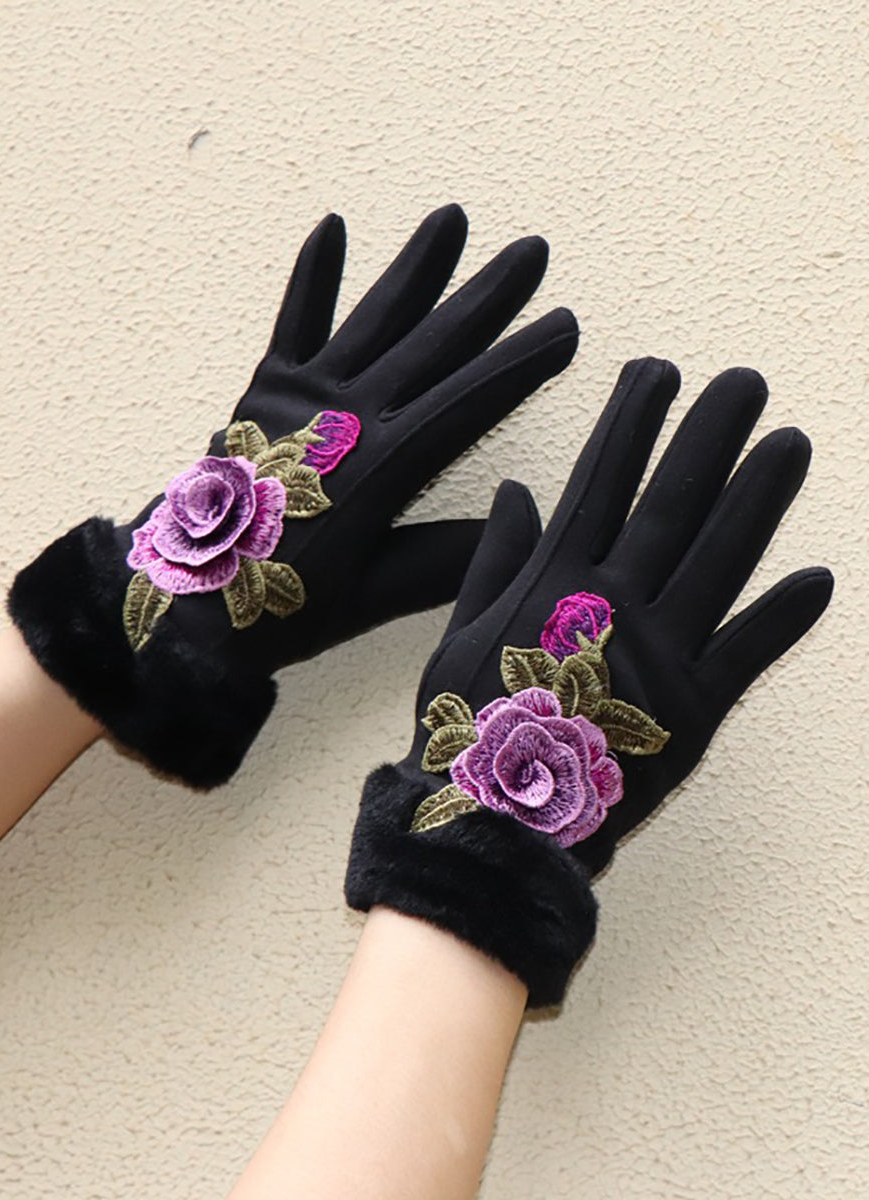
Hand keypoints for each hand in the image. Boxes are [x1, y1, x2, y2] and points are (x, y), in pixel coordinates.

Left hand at [9, 206, 577, 786]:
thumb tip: (516, 521)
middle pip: (433, 344)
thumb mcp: (376, 594)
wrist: (187, 600)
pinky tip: (332, 227)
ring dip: (416, 268)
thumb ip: (446, 558)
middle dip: (488, 297)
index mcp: (385, 465)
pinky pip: (294, 324)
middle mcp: (350, 415)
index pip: (471, 400)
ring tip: (452, 217)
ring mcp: (305, 395)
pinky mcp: (265, 390)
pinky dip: (312, 279)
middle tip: (532, 252)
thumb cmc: (282, 605)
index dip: (521, 361)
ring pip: (374, 318)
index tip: (564, 324)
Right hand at [347, 358, 832, 1004]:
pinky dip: (783, 619)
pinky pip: (748, 655)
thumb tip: (516, 490)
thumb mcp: (461, 633)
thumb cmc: (473, 731)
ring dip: (760, 500)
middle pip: (673, 504)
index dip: (634, 422)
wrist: (495, 827)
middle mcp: (614, 604)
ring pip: (721, 560)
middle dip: (710, 437)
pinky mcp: (695, 710)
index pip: (603, 480)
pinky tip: (819, 581)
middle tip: (747, 382)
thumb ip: (495, 558)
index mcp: (555, 582)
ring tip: (792, 444)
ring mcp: (660, 654)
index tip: (659, 373)